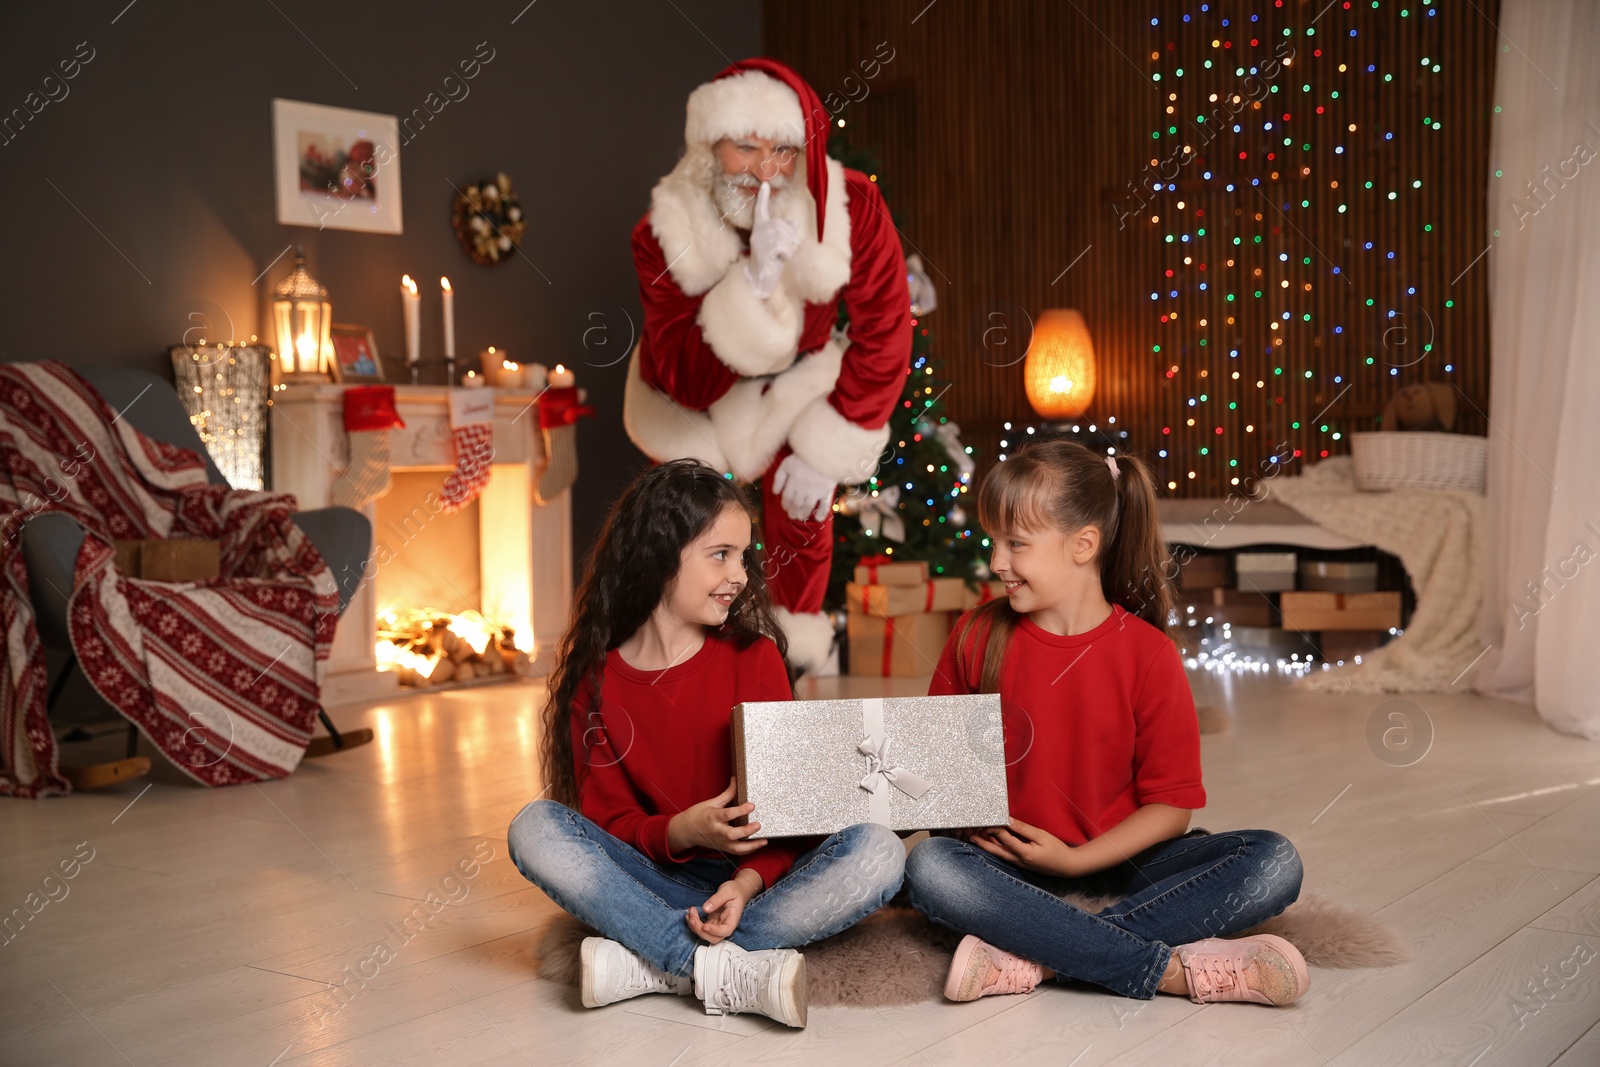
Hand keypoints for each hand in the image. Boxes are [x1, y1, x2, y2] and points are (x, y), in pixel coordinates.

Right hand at [666, 777, 767, 856]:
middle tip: (758, 824)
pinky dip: (748, 850)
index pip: (728, 814)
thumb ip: (726, 794)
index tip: (752, 805)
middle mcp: (717, 831)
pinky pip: (736, 852)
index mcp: (713, 817)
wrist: (685, 832)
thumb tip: (736, 780)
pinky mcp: (723, 848)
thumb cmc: (697, 815)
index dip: (741, 810)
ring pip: (736, 848)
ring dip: (751, 846)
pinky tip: (758, 845)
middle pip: (732, 834)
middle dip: (746, 831)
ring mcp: (720, 842)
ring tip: (764, 841)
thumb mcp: (710, 803)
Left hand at [687, 869, 761, 943]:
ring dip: (695, 927)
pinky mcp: (712, 923)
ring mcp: (718, 925)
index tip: (705, 926)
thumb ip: (717, 899)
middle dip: (700, 931)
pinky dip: (694, 924)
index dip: (715, 931)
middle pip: (713, 938)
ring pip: (706, 934)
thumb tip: (705, 909)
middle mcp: (725, 925)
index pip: (726, 930)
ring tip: (690, 912)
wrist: (736, 891)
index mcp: (733, 919)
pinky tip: (689, 915)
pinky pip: (702, 928)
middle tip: (692, 918)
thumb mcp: (727, 891)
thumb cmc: (734, 891)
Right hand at [744, 182, 799, 297]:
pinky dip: (786, 255)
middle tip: (780, 252)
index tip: (765, 184)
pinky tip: (779, 260)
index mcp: (759, 228)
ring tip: (779, 257)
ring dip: (788, 248)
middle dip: (789, 239)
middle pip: (783, 226)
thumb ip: (783, 232)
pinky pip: (786, 247)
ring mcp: (762, 240)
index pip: (760, 210)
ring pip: (787, 237)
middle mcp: (759, 231)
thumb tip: (794, 222)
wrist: (760, 278)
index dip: (762, 197)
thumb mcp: (775, 244)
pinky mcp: (766, 249)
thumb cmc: (768, 261)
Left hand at [771, 452, 834, 521]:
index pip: (787, 497)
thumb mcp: (787, 463)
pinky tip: (818, 519)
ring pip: (807, 507)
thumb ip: (779, 477)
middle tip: (792, 515)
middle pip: (796, 504)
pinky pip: (825, 505)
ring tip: (801, 517)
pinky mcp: (828, 490)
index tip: (785, 508)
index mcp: (793, 480)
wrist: (824, 449)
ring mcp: (816, 490)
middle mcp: (803, 487)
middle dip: (793, 512)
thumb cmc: (804, 455)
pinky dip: (821, 513)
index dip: (785, 504)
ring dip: (803, 514)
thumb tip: (775, 493)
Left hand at [967, 817, 1081, 876]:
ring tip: (976, 835)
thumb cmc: (1056, 850)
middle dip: (981, 841)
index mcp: (1023, 853)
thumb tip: (1008, 821)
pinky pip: (1004, 854)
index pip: (1004, 838)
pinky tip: (991, 841)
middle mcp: (1018, 860)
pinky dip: (996, 847)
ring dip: (987, 844)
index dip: (994, 828)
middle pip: (994, 850)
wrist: (1067, 866)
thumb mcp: (1041, 836)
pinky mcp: (1020, 863)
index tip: (986, 819)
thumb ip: (1023, 829)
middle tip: (970, 832)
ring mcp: (1018, 863)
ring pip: (998, 853)